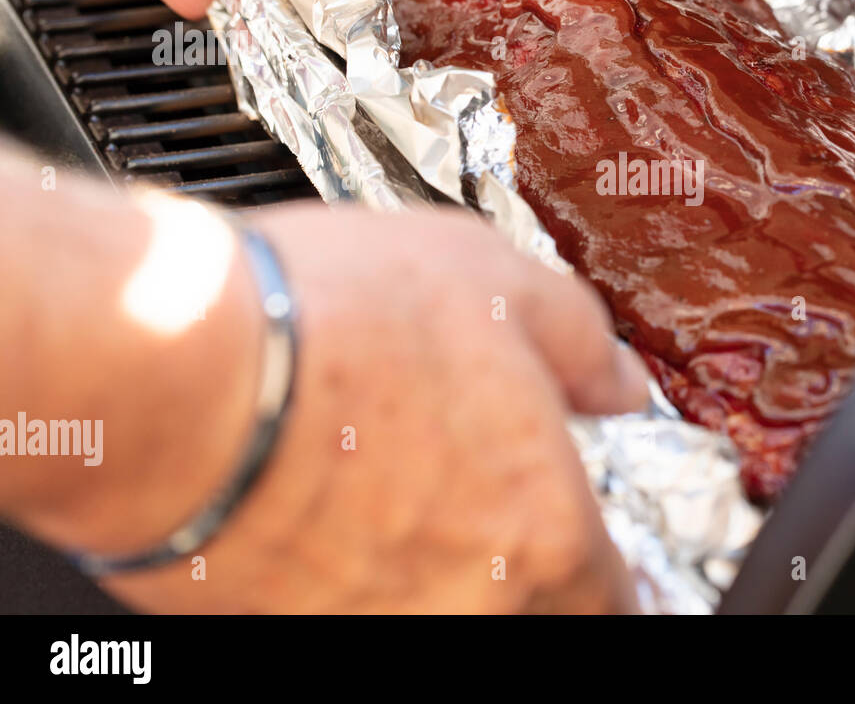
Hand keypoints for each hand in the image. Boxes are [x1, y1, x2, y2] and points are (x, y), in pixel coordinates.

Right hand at [17, 200, 648, 612]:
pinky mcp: (284, 631)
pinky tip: (323, 513)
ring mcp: (375, 628)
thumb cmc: (335, 320)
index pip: (616, 596)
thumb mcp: (500, 282)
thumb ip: (584, 345)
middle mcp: (470, 605)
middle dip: (514, 566)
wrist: (173, 371)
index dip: (601, 564)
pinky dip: (349, 578)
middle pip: (530, 613)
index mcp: (544, 532)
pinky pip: (348, 610)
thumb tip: (622, 382)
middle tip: (472, 501)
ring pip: (436, 615)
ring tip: (389, 497)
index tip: (581, 541)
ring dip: (430, 573)